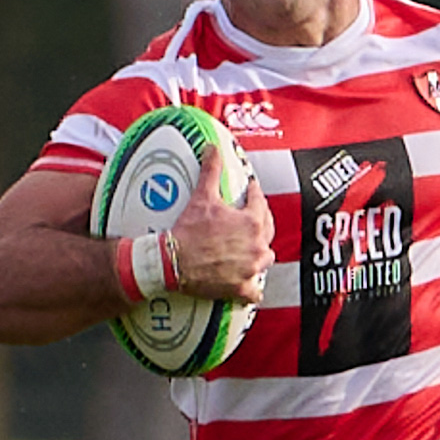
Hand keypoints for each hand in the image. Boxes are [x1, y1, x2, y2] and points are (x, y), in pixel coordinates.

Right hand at [170, 150, 274, 303]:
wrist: (172, 262)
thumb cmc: (188, 231)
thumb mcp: (202, 197)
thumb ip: (211, 171)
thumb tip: (213, 148)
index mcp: (252, 223)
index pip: (260, 204)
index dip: (254, 194)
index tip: (251, 189)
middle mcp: (257, 246)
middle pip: (267, 232)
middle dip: (260, 223)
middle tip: (252, 218)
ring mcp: (251, 269)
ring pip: (265, 260)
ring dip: (259, 254)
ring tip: (251, 249)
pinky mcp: (241, 288)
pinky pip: (255, 291)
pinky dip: (253, 289)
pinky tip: (251, 286)